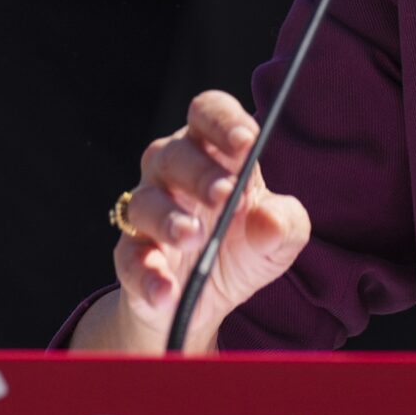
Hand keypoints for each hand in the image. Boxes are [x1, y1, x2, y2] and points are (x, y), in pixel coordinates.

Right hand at [109, 90, 311, 353]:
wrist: (206, 300)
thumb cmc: (243, 246)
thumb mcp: (279, 237)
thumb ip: (285, 223)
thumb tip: (270, 221)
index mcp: (212, 151)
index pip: (208, 114)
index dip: (224, 122)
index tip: (247, 140)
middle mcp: (172, 172)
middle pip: (174, 154)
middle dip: (200, 171)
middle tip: (224, 193)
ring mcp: (147, 213)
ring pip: (145, 202)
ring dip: (169, 219)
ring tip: (195, 237)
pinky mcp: (131, 256)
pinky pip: (130, 259)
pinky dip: (147, 275)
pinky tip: (166, 291)